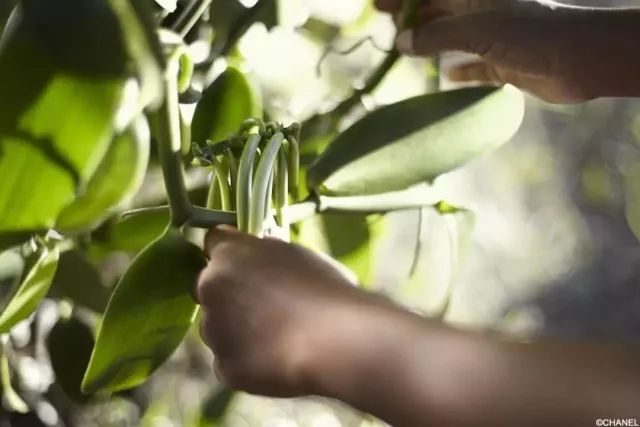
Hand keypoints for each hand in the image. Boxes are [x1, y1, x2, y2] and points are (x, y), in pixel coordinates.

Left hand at [195, 226, 382, 396]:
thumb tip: (263, 263)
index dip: (232, 253)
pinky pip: (229, 360)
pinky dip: (246, 361)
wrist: (333, 342)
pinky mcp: (224, 367)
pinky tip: (276, 360)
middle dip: (229, 294)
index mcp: (230, 254)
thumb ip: (268, 255)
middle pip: (210, 288)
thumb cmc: (325, 290)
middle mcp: (210, 288)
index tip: (247, 263)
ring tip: (276, 337)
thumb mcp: (298, 254)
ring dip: (236, 329)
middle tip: (265, 305)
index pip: (214, 242)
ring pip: (217, 327)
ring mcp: (214, 330)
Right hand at [376, 0, 639, 101]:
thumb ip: (436, 35)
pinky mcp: (504, 63)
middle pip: (439, 11)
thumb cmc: (528, 33)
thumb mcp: (475, 29)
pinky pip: (475, 66)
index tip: (377, 7)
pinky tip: (447, 77)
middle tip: (385, 28)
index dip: (404, 0)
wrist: (577, 58)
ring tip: (405, 52)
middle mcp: (482, 12)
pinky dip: (460, 71)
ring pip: (453, 37)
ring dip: (431, 43)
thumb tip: (401, 43)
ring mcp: (494, 37)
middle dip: (412, 18)